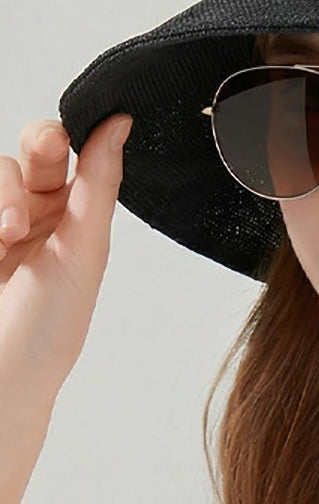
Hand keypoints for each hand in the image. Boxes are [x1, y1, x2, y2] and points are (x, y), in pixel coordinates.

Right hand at [0, 114, 131, 404]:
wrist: (1, 381)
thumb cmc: (48, 330)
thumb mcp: (84, 251)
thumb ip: (98, 183)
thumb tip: (121, 123)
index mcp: (76, 218)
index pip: (77, 155)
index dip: (77, 136)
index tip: (87, 127)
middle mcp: (34, 215)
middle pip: (34, 150)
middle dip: (40, 144)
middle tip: (48, 149)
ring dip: (5, 195)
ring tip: (7, 235)